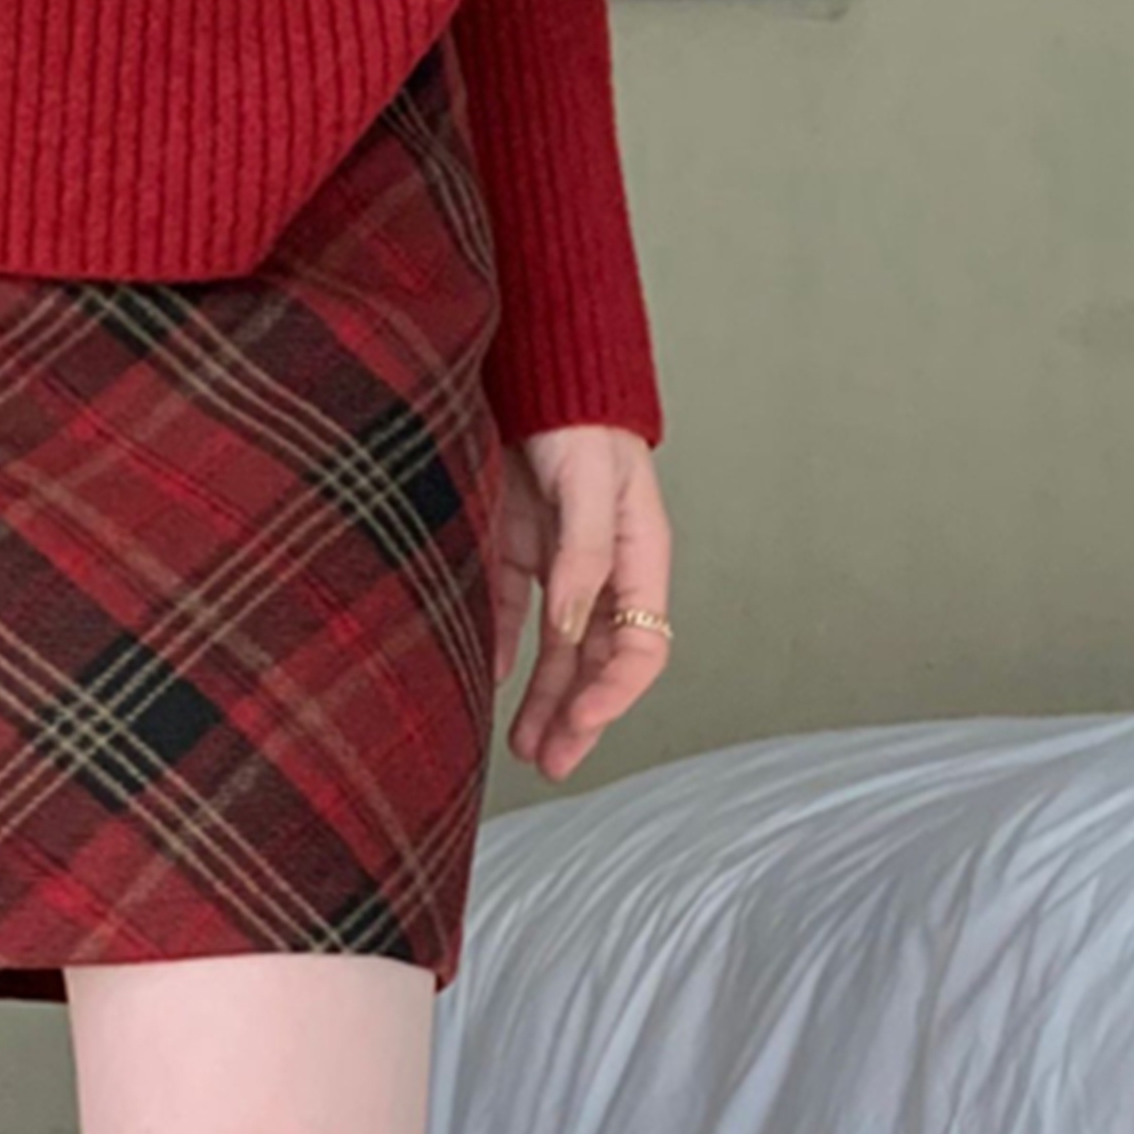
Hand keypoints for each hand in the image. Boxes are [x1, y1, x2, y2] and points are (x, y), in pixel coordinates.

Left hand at [493, 424, 672, 781]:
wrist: (533, 368)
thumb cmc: (575, 416)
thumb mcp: (588, 482)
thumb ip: (583, 556)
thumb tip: (569, 629)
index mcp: (639, 558)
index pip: (642, 647)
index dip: (614, 693)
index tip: (579, 722)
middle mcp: (603, 572)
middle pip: (597, 664)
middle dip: (577, 718)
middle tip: (551, 764)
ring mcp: (559, 567)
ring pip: (556, 655)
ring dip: (543, 704)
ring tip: (523, 752)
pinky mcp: (515, 554)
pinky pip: (512, 619)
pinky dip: (503, 657)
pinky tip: (490, 690)